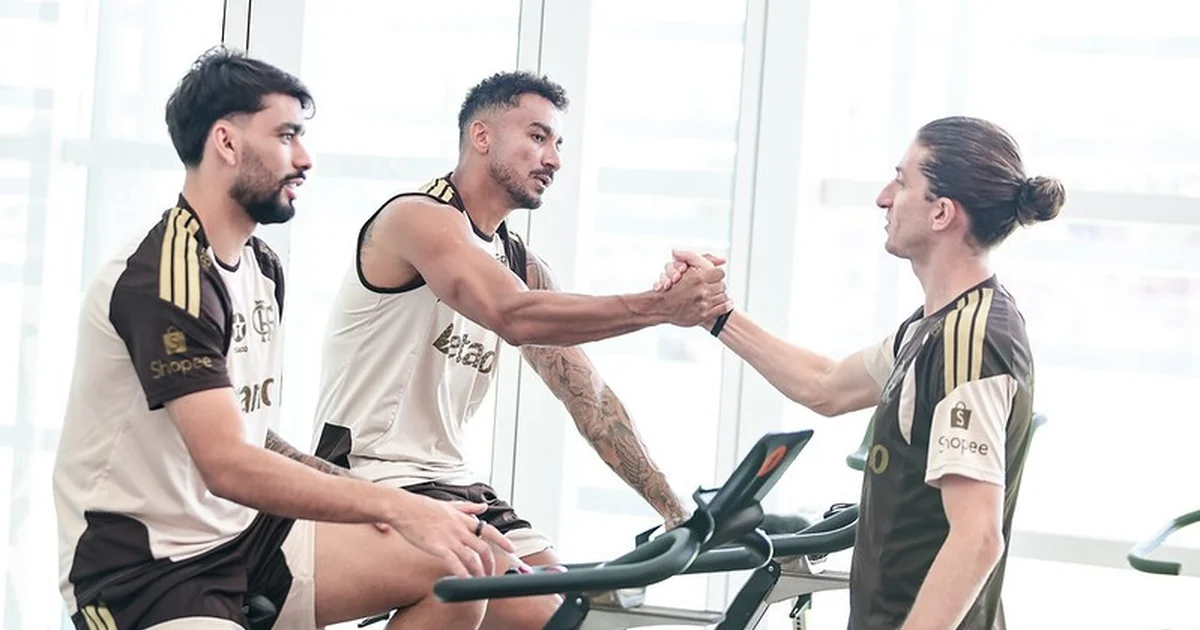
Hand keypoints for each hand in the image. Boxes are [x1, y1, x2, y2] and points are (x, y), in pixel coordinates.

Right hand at [387, 493, 513, 577]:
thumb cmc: (421, 507)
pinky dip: (461, 573)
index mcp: (462, 519)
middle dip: (490, 563)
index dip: (502, 541)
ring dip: (478, 572)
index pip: (489, 530)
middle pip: (483, 548)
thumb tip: (483, 507)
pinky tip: (464, 580)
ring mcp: (449, 538)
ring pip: (471, 557)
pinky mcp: (437, 546)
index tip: (512, 549)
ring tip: (478, 580)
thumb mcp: (449, 504)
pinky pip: (454, 562)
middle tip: (491, 574)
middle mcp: (459, 529)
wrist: (402, 508)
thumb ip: (467, 508)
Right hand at [655, 250, 732, 326]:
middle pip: (722, 285)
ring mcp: (703, 304)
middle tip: (714, 286)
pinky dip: (726, 305)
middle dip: (718, 285)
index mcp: (698, 278)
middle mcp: (702, 291)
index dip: (717, 274)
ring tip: (716, 294)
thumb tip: (718, 258)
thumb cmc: (670, 287)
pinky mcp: (704, 315)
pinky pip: (723, 308)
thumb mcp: (681, 267)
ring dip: (721, 295)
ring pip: (723, 296)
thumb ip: (693, 258)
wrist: (660, 306)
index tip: (713, 276)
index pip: (720, 273)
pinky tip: (726, 302)